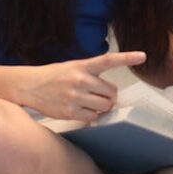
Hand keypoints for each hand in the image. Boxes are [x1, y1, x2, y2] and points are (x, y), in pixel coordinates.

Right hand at [22, 51, 145, 121]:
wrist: (29, 86)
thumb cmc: (54, 76)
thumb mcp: (73, 68)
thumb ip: (91, 76)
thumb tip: (110, 94)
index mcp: (83, 66)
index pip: (109, 60)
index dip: (127, 58)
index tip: (143, 56)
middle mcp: (81, 80)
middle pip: (112, 92)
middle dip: (109, 95)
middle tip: (99, 95)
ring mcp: (76, 97)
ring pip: (105, 106)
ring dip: (102, 107)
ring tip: (90, 102)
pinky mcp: (71, 112)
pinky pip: (93, 117)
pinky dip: (92, 115)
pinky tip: (81, 109)